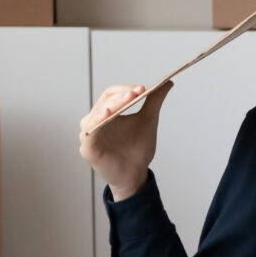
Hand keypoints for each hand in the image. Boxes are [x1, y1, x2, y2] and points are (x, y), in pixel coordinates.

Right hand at [79, 80, 172, 199]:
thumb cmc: (138, 149)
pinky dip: (98, 122)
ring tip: (125, 99)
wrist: (136, 174)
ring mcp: (89, 135)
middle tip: (138, 92)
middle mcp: (94, 121)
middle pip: (104, 102)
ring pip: (96, 115)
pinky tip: (107, 115)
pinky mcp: (88, 149)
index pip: (111, 94)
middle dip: (122, 96)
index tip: (143, 88)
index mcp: (106, 112)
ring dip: (110, 106)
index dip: (125, 90)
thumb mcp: (148, 121)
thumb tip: (167, 82)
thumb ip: (154, 101)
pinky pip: (90, 133)